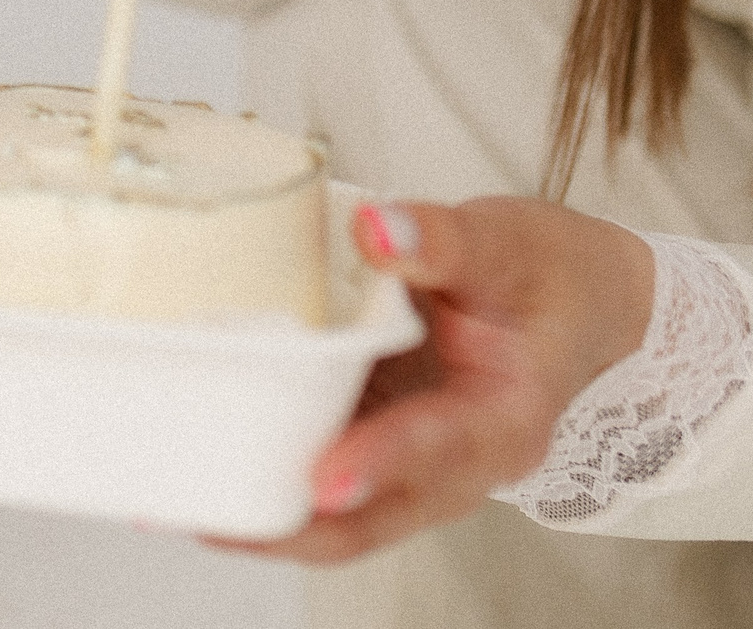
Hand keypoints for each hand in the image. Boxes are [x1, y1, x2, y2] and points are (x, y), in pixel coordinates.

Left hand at [211, 197, 655, 565]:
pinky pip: (319, 464)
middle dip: (289, 526)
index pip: (439, 450)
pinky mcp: (377, 436)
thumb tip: (375, 226)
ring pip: (337, 510)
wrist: (577, 296)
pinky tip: (200, 447)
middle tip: (204, 515)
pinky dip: (266, 465)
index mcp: (504, 420)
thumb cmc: (549, 273)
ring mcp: (411, 457)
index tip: (322, 477)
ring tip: (175, 495)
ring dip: (263, 509)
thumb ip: (443, 239)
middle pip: (372, 518)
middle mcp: (457, 460)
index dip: (379, 463)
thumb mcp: (508, 243)